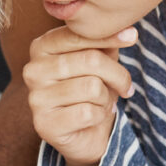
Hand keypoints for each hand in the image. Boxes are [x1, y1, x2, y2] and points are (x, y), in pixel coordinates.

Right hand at [23, 24, 135, 165]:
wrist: (83, 133)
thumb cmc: (90, 90)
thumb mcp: (99, 60)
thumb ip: (105, 43)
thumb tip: (128, 32)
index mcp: (41, 47)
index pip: (78, 35)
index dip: (109, 36)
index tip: (132, 37)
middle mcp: (33, 70)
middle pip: (91, 60)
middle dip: (117, 75)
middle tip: (124, 86)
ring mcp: (36, 98)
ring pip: (92, 87)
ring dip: (107, 98)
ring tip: (101, 103)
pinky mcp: (45, 124)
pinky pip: (88, 113)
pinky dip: (100, 115)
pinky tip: (93, 118)